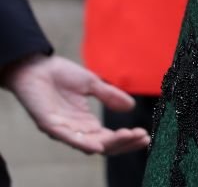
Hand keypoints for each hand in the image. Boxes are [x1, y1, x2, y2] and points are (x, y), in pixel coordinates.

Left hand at [1, 53, 149, 155]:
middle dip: (124, 143)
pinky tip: (98, 146)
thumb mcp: (92, 84)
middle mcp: (76, 131)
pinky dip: (83, 144)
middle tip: (142, 137)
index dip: (127, 138)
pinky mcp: (50, 125)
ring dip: (111, 143)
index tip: (145, 134)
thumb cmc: (61, 75)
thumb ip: (110, 96)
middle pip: (103, 145)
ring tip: (129, 136)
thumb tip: (131, 107)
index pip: (109, 138)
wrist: (37, 66)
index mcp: (86, 123)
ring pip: (89, 145)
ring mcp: (63, 130)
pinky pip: (67, 138)